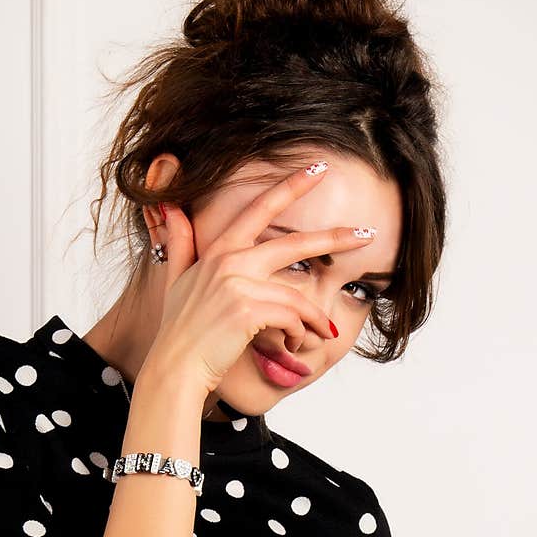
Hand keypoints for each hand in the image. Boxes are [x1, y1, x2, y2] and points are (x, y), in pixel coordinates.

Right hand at [143, 160, 376, 395]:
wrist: (174, 366)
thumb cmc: (178, 329)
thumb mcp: (175, 279)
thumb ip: (180, 242)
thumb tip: (168, 207)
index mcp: (219, 251)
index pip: (259, 209)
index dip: (290, 186)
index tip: (318, 170)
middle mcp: (230, 263)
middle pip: (295, 243)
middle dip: (336, 238)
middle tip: (368, 235)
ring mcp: (239, 286)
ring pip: (298, 297)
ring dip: (314, 319)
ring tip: (321, 333)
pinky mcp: (248, 312)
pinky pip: (292, 319)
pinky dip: (299, 334)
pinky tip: (294, 345)